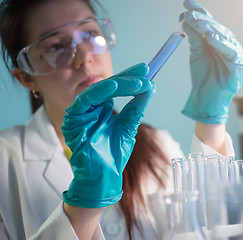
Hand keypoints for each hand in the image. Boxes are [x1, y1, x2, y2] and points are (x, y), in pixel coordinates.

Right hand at [61, 63, 154, 207]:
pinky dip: (100, 91)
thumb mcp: (129, 126)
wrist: (103, 176)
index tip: (147, 71)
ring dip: (119, 83)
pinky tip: (115, 85)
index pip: (117, 87)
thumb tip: (150, 88)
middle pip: (108, 85)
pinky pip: (85, 100)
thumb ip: (136, 107)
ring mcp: (82, 112)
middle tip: (145, 71)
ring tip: (138, 81)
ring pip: (99, 90)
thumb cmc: (113, 154)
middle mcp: (91, 107)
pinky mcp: (73, 118)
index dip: (131, 78)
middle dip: (128, 77)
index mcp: (102, 108)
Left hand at [181, 0, 242, 123]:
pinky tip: (209, 37)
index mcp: (219, 42)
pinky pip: (230, 51)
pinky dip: (220, 43)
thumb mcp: (196, 54)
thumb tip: (186, 18)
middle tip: (188, 14)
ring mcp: (235, 54)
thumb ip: (194, 37)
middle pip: (217, 28)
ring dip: (209, 28)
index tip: (186, 4)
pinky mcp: (239, 65)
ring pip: (223, 36)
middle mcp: (229, 45)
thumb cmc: (203, 78)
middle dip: (202, 19)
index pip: (210, 23)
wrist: (206, 100)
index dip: (199, 12)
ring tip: (195, 22)